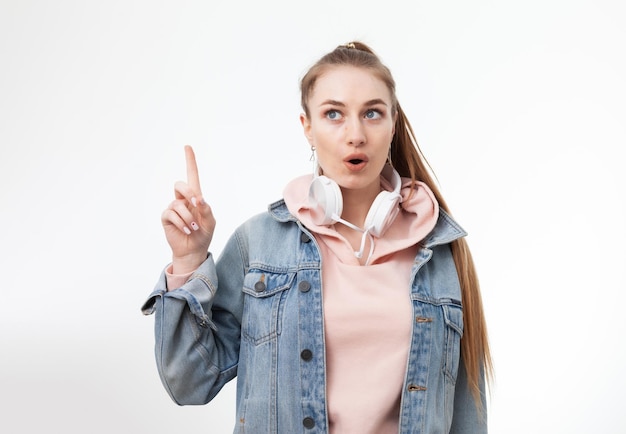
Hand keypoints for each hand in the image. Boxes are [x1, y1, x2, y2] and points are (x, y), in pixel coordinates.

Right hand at [161, 145, 215, 273]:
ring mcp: (173, 208)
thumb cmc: (203, 234)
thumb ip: (206, 209)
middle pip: (180, 185)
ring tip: (193, 227)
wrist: (194, 250)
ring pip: (177, 203)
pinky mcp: (166, 217)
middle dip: (189, 193)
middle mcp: (182, 200)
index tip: (187, 146)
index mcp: (195, 197)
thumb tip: (198, 198)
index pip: (192, 176)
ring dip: (188, 217)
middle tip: (196, 205)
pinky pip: (171, 214)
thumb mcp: (210, 222)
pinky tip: (186, 230)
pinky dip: (181, 223)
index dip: (190, 161)